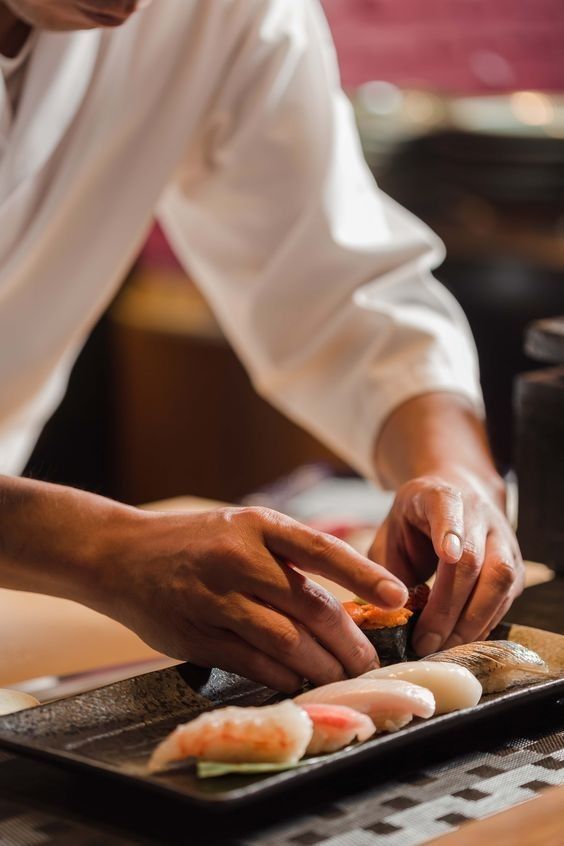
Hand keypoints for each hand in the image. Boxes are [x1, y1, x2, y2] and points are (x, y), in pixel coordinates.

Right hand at [106, 506, 408, 691]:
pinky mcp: (197, 635)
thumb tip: (346, 599)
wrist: (122, 554)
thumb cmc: (195, 541)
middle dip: (350, 640)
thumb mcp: (242, 527)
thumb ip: (286, 556)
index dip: (365, 575)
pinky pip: (254, 663)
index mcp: (257, 525)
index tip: (399, 597)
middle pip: (312, 606)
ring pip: (287, 641)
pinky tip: (300, 679)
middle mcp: (239, 559)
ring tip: (343, 675)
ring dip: (323, 664)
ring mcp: (215, 599)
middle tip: (371, 660)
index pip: (322, 550)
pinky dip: (284, 675)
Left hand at [367, 471, 524, 655]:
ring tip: (441, 647)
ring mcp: (502, 539)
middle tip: (424, 641)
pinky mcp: (516, 566)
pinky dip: (482, 624)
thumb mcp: (391, 532)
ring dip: (470, 622)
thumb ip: (387, 569)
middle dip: (448, 607)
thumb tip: (390, 613)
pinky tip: (459, 640)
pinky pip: (505, 598)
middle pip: (473, 559)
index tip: (446, 554)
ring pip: (500, 581)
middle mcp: (478, 514)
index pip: (448, 507)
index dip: (449, 530)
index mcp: (440, 496)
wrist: (458, 495)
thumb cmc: (416, 521)